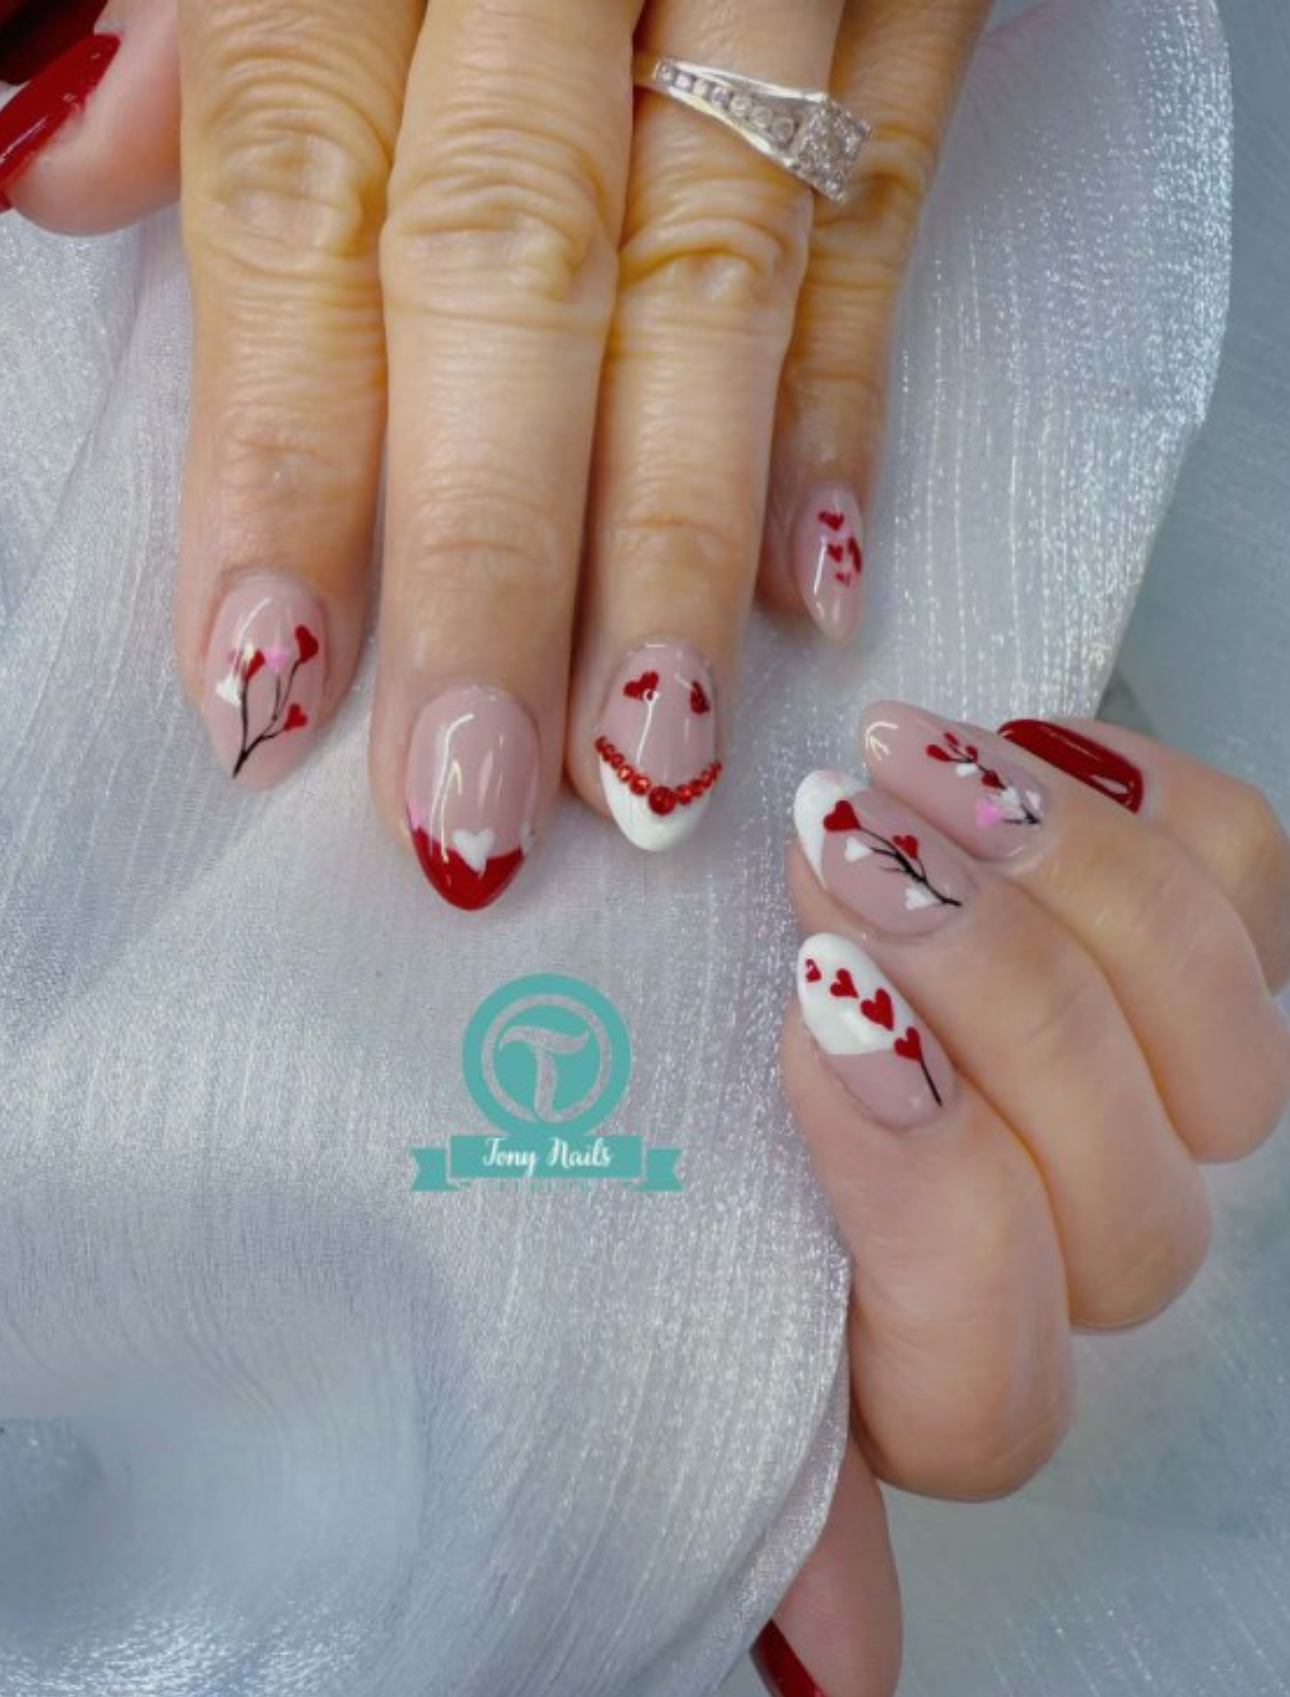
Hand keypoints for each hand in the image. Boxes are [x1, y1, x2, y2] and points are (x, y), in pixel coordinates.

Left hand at [0, 0, 987, 902]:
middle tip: (469, 793)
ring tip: (647, 760)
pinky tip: (816, 587)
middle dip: (486, 553)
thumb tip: (61, 161)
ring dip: (676, 537)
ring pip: (716, 270)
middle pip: (509, 270)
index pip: (301, 197)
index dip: (283, 452)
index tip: (267, 674)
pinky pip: (887, 198)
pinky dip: (850, 400)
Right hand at [753, 711, 1289, 1696]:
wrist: (760, 940)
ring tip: (908, 766)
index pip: (988, 1374)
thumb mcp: (686, 1295)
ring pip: (1224, 1046)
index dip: (925, 1200)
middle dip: (988, 1002)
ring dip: (1066, 888)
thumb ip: (772, 1493)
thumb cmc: (697, 1127)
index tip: (812, 1022)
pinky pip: (1253, 879)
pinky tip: (1021, 747)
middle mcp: (1081, 1256)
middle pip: (1124, 1200)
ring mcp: (1165, 1096)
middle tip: (834, 845)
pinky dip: (1151, 799)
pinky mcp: (1209, 937)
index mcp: (941, 1369)